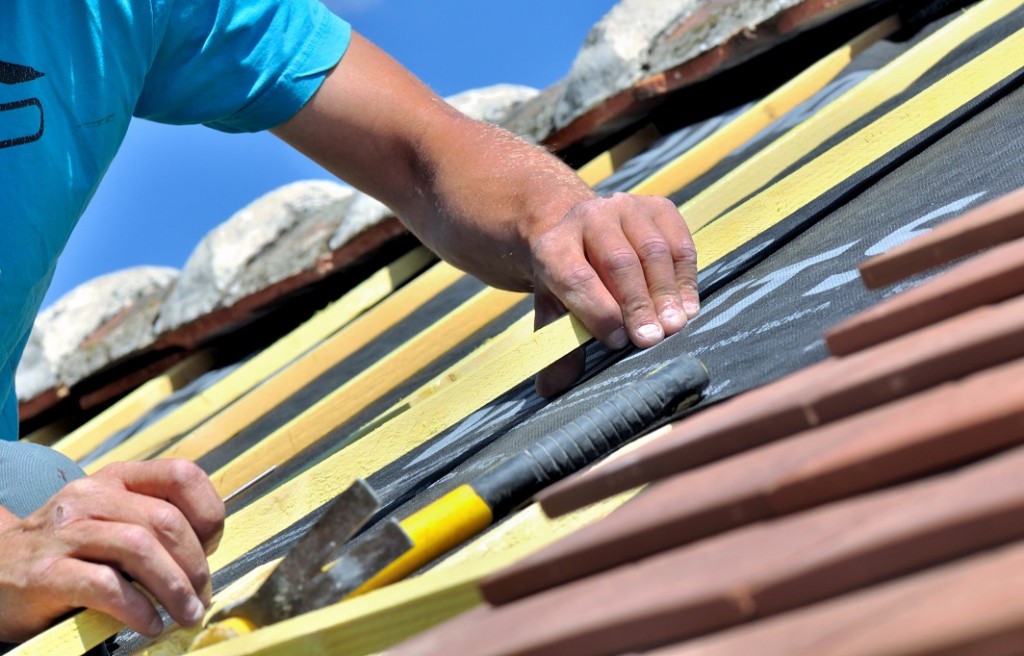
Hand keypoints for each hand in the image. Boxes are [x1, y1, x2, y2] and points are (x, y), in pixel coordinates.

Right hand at [0, 460, 223, 641]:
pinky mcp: (44, 573)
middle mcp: (90, 496)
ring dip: (174, 588)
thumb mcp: (111, 520)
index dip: (209, 512)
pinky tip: (149, 624)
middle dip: (195, 564)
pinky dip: (137, 609)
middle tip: (202, 596)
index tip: (213, 547)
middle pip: (165, 521)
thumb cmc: (69, 552)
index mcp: (116, 480)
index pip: (181, 475)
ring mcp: (65, 533)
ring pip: (140, 549)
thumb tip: (208, 550)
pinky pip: (105, 586)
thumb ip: (152, 522)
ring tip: (186, 614)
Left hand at [530, 193, 699, 396]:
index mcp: (552, 245)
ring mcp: (625, 207)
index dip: (597, 310)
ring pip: (652, 251)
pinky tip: (687, 307)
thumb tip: (551, 390)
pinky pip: (678, 242)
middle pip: (617, 262)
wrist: (585, 234)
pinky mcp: (658, 207)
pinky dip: (685, 277)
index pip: (575, 277)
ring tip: (676, 326)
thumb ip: (557, 347)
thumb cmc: (572, 283)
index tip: (616, 342)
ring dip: (666, 293)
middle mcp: (587, 217)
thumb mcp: (556, 312)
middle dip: (637, 304)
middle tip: (652, 339)